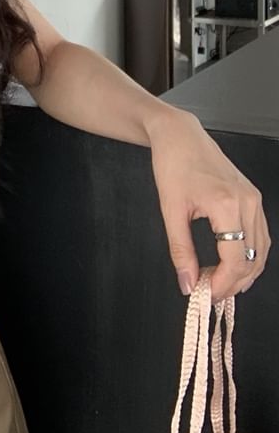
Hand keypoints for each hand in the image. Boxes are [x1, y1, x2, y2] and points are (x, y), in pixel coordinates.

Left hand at [148, 108, 270, 301]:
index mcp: (227, 205)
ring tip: (219, 283)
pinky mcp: (253, 198)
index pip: (236, 259)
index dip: (223, 284)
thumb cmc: (173, 167)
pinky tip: (231, 265)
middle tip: (211, 294)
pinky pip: (260, 236)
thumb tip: (187, 283)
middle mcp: (248, 203)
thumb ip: (180, 251)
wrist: (181, 137)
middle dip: (235, 283)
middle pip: (253, 259)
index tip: (206, 295)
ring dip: (244, 272)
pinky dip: (249, 255)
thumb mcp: (170, 212)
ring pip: (261, 250)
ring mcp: (254, 200)